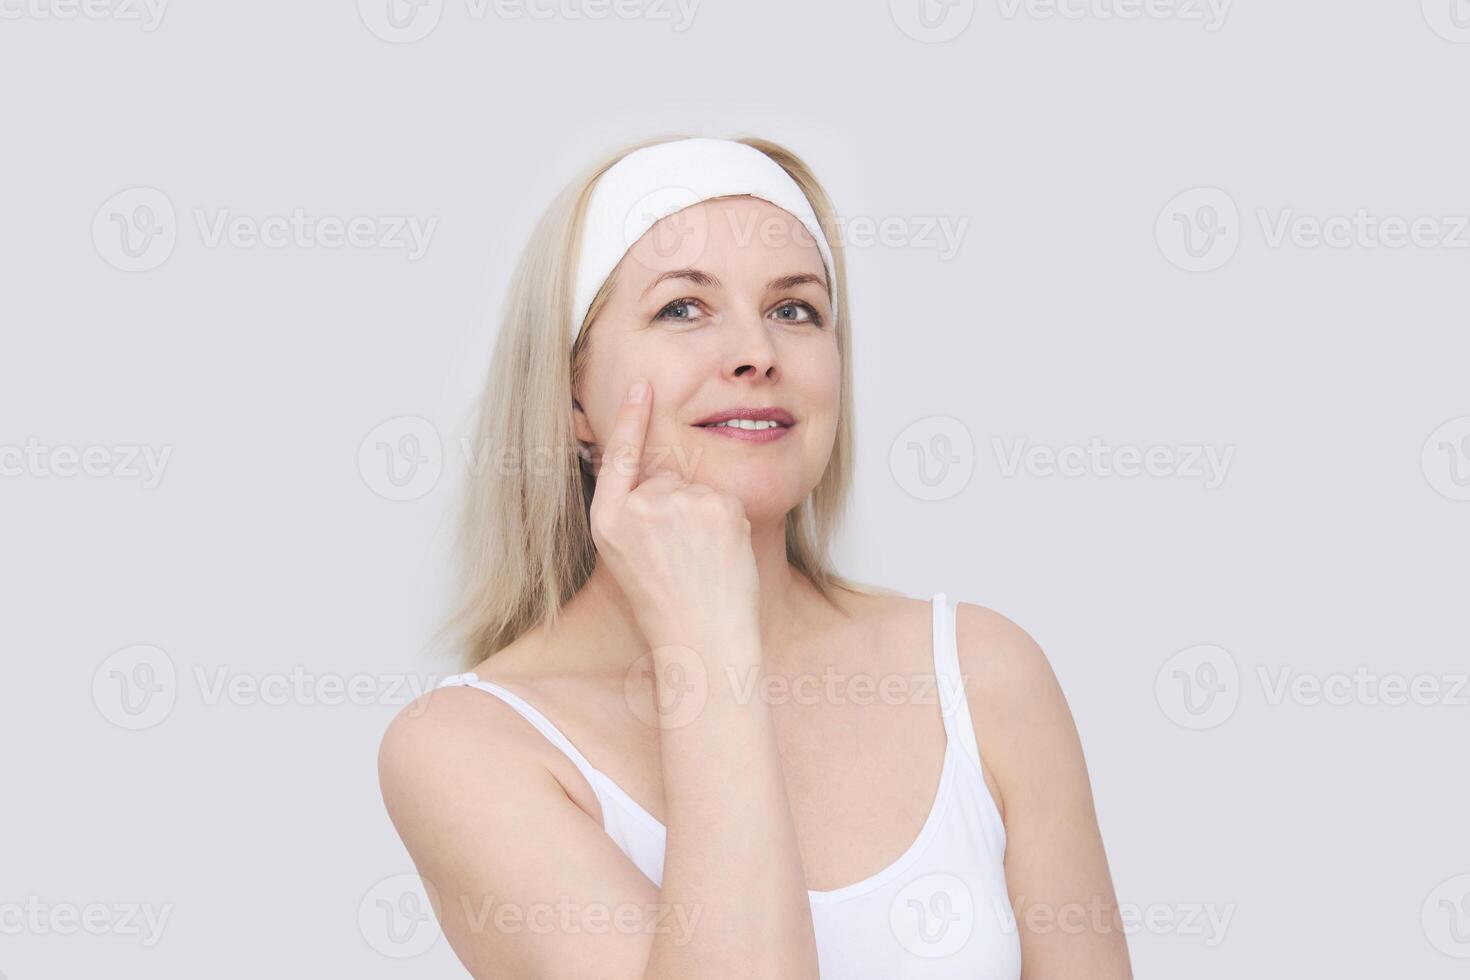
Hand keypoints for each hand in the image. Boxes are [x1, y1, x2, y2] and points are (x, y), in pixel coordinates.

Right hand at [588, 378, 761, 651]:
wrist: (703, 637)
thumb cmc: (666, 606)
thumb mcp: (626, 558)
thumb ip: (634, 512)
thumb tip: (659, 475)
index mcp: (608, 521)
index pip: (618, 457)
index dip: (632, 420)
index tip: (642, 386)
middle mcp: (639, 506)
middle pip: (665, 479)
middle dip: (679, 506)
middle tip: (683, 558)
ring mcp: (678, 503)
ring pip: (697, 491)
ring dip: (705, 517)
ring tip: (701, 562)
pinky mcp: (717, 504)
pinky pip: (724, 500)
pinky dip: (727, 524)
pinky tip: (721, 556)